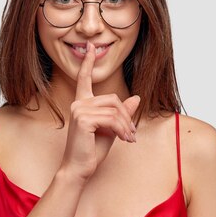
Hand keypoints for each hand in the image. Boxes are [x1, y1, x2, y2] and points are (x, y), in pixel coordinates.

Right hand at [60, 42, 140, 181]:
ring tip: (129, 139)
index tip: (90, 47)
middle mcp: (78, 103)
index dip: (88, 63)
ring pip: (114, 110)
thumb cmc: (92, 151)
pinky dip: (122, 130)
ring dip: (126, 126)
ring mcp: (79, 110)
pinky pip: (112, 119)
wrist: (79, 169)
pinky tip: (124, 140)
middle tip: (131, 133)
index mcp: (82, 103)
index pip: (84, 79)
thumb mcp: (112, 129)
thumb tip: (137, 98)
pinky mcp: (83, 119)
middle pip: (113, 99)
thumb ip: (121, 113)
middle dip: (126, 116)